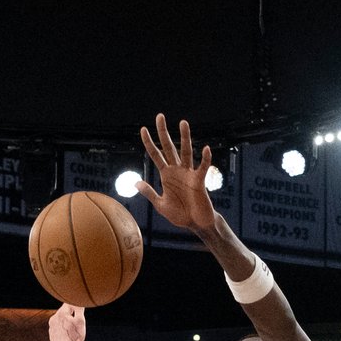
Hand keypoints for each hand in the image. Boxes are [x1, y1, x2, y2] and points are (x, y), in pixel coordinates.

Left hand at [49, 303, 85, 340]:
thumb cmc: (74, 338)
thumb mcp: (80, 322)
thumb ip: (79, 309)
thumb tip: (78, 300)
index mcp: (61, 313)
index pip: (69, 303)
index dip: (76, 305)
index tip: (80, 308)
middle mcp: (54, 318)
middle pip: (65, 311)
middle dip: (72, 315)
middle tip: (77, 324)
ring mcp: (51, 326)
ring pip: (61, 320)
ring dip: (67, 322)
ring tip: (72, 332)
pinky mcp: (51, 333)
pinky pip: (58, 327)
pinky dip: (64, 329)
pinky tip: (68, 336)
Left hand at [137, 114, 216, 233]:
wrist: (195, 224)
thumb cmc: (179, 214)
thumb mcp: (160, 204)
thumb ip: (149, 193)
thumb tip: (135, 182)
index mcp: (166, 175)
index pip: (155, 155)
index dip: (149, 143)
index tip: (143, 129)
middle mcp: (177, 170)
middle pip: (169, 147)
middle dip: (163, 132)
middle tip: (159, 116)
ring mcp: (188, 174)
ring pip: (186, 152)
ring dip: (184, 138)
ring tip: (182, 123)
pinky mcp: (199, 181)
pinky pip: (202, 168)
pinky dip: (204, 159)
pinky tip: (205, 149)